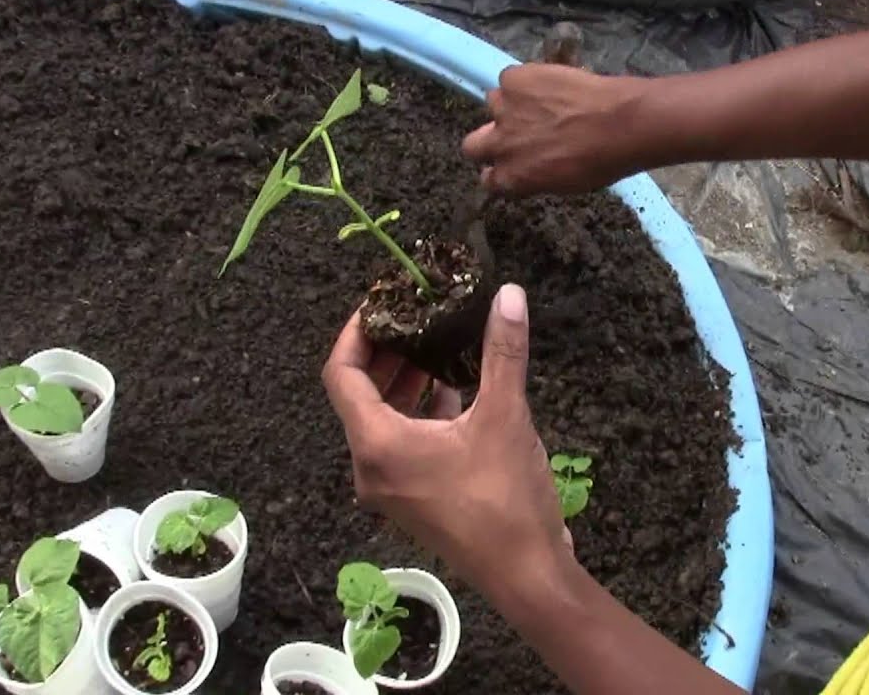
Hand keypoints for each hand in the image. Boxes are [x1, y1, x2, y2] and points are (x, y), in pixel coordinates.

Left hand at [322, 284, 568, 588]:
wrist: (527, 574)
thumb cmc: (506, 497)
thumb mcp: (505, 415)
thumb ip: (503, 351)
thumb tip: (509, 294)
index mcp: (378, 444)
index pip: (342, 374)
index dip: (355, 332)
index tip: (381, 302)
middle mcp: (372, 467)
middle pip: (359, 396)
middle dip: (385, 353)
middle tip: (412, 316)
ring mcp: (391, 487)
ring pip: (382, 421)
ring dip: (404, 383)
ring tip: (435, 346)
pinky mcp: (414, 499)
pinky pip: (402, 444)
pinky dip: (420, 413)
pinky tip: (455, 389)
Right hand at [461, 64, 647, 196]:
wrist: (619, 124)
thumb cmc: (600, 162)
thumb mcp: (563, 184)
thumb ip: (535, 176)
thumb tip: (531, 168)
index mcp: (511, 178)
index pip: (488, 179)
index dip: (499, 169)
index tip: (513, 163)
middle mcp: (499, 145)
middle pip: (472, 145)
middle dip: (488, 140)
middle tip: (515, 132)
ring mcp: (503, 108)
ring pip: (494, 103)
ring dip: (511, 105)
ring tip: (542, 101)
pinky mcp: (514, 78)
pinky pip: (510, 77)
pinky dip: (526, 80)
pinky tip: (550, 83)